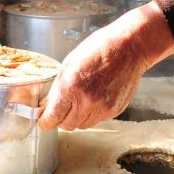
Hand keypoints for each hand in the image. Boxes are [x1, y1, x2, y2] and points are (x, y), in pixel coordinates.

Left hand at [37, 2, 173, 130]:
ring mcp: (102, 108)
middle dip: (61, 119)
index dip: (45, 121)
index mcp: (70, 86)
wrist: (129, 48)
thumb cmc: (99, 49)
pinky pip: (98, 119)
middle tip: (62, 108)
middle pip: (66, 125)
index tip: (44, 121)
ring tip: (81, 100)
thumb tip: (48, 105)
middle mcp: (86, 101)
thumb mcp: (69, 63)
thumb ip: (58, 88)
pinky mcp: (114, 110)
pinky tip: (96, 97)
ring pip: (82, 125)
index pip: (52, 118)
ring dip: (77, 117)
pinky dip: (93, 113)